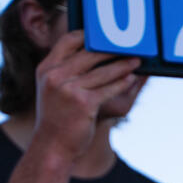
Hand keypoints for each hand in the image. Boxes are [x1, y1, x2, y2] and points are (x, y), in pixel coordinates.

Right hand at [33, 31, 145, 162]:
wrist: (52, 148)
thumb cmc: (57, 120)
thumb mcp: (53, 91)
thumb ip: (65, 72)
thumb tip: (91, 55)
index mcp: (46, 69)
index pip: (68, 41)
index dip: (88, 35)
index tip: (104, 35)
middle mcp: (55, 76)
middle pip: (88, 54)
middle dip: (111, 49)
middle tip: (129, 46)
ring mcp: (68, 89)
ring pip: (101, 71)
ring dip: (122, 65)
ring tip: (136, 60)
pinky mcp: (83, 104)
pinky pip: (107, 89)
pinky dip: (121, 83)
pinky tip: (131, 79)